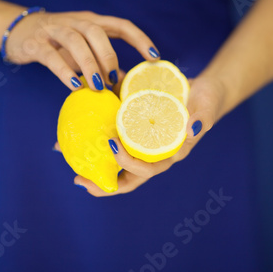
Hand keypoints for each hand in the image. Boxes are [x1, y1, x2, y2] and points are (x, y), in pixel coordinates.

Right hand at [5, 10, 159, 90]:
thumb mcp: (83, 51)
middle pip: (96, 31)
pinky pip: (52, 56)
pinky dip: (65, 71)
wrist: (18, 31)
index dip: (139, 39)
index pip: (121, 25)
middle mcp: (75, 22)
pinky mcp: (36, 43)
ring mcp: (54, 30)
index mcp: (92, 22)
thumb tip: (124, 84)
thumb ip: (102, 64)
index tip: (154, 57)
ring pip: (75, 41)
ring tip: (97, 86)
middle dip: (108, 56)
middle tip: (112, 81)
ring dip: (89, 64)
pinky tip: (75, 86)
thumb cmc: (58, 44)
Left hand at [73, 75, 225, 196]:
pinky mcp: (134, 126)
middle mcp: (152, 153)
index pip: (147, 171)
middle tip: (78, 179)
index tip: (111, 146)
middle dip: (102, 181)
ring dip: (91, 159)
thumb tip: (193, 129)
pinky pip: (114, 133)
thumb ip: (202, 118)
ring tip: (65, 152)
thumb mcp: (207, 107)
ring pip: (114, 158)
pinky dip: (95, 131)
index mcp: (168, 155)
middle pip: (126, 176)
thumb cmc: (207, 100)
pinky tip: (76, 124)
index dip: (128, 165)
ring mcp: (141, 141)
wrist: (202, 90)